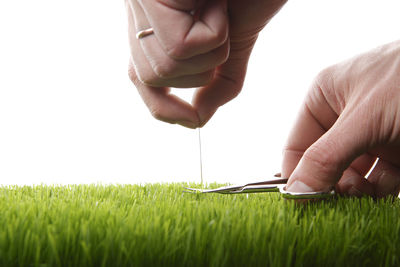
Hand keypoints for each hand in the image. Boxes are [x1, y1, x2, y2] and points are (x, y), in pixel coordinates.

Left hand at [125, 0, 286, 127]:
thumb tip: (198, 118)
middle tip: (219, 28)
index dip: (162, 108)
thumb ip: (218, 84)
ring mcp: (140, 3)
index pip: (140, 79)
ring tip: (218, 10)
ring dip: (212, 48)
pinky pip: (179, 46)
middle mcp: (139, 14)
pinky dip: (212, 32)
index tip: (193, 120)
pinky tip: (214, 3)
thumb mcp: (233, 44)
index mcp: (155, 27)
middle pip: (154, 78)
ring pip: (167, 66)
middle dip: (201, 68)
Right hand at [283, 40, 399, 197]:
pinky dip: (381, 192)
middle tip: (340, 205)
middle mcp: (345, 116)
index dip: (297, 177)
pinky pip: (380, 179)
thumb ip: (326, 157)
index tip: (304, 206)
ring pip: (352, 175)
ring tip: (367, 199)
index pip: (296, 146)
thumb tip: (295, 192)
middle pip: (324, 164)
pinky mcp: (397, 148)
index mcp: (325, 97)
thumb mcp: (365, 119)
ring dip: (358, 193)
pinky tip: (384, 195)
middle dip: (332, 186)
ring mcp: (373, 133)